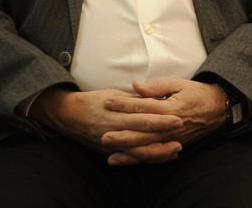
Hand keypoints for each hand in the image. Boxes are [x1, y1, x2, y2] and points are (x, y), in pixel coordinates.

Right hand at [30, 87, 183, 163]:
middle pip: (143, 135)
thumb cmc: (95, 101)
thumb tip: (155, 99)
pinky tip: (162, 157)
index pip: (142, 115)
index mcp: (116, 112)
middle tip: (182, 132)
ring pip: (139, 151)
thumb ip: (134, 99)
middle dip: (164, 135)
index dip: (161, 117)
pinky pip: (132, 157)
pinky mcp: (110, 151)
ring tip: (176, 149)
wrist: (69, 115)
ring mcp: (112, 143)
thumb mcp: (114, 94)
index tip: (178, 116)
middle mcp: (114, 129)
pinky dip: (148, 158)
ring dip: (159, 152)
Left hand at [101, 78, 226, 164]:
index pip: (144, 107)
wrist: (218, 109)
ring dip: (128, 151)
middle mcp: (171, 127)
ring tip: (109, 152)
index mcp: (171, 109)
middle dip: (122, 135)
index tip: (107, 102)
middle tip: (103, 135)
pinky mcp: (173, 146)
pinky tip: (123, 160)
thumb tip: (136, 86)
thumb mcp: (179, 83)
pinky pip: (154, 155)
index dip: (125, 104)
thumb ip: (157, 86)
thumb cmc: (197, 93)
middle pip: (143, 133)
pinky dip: (138, 159)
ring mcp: (172, 139)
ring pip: (148, 148)